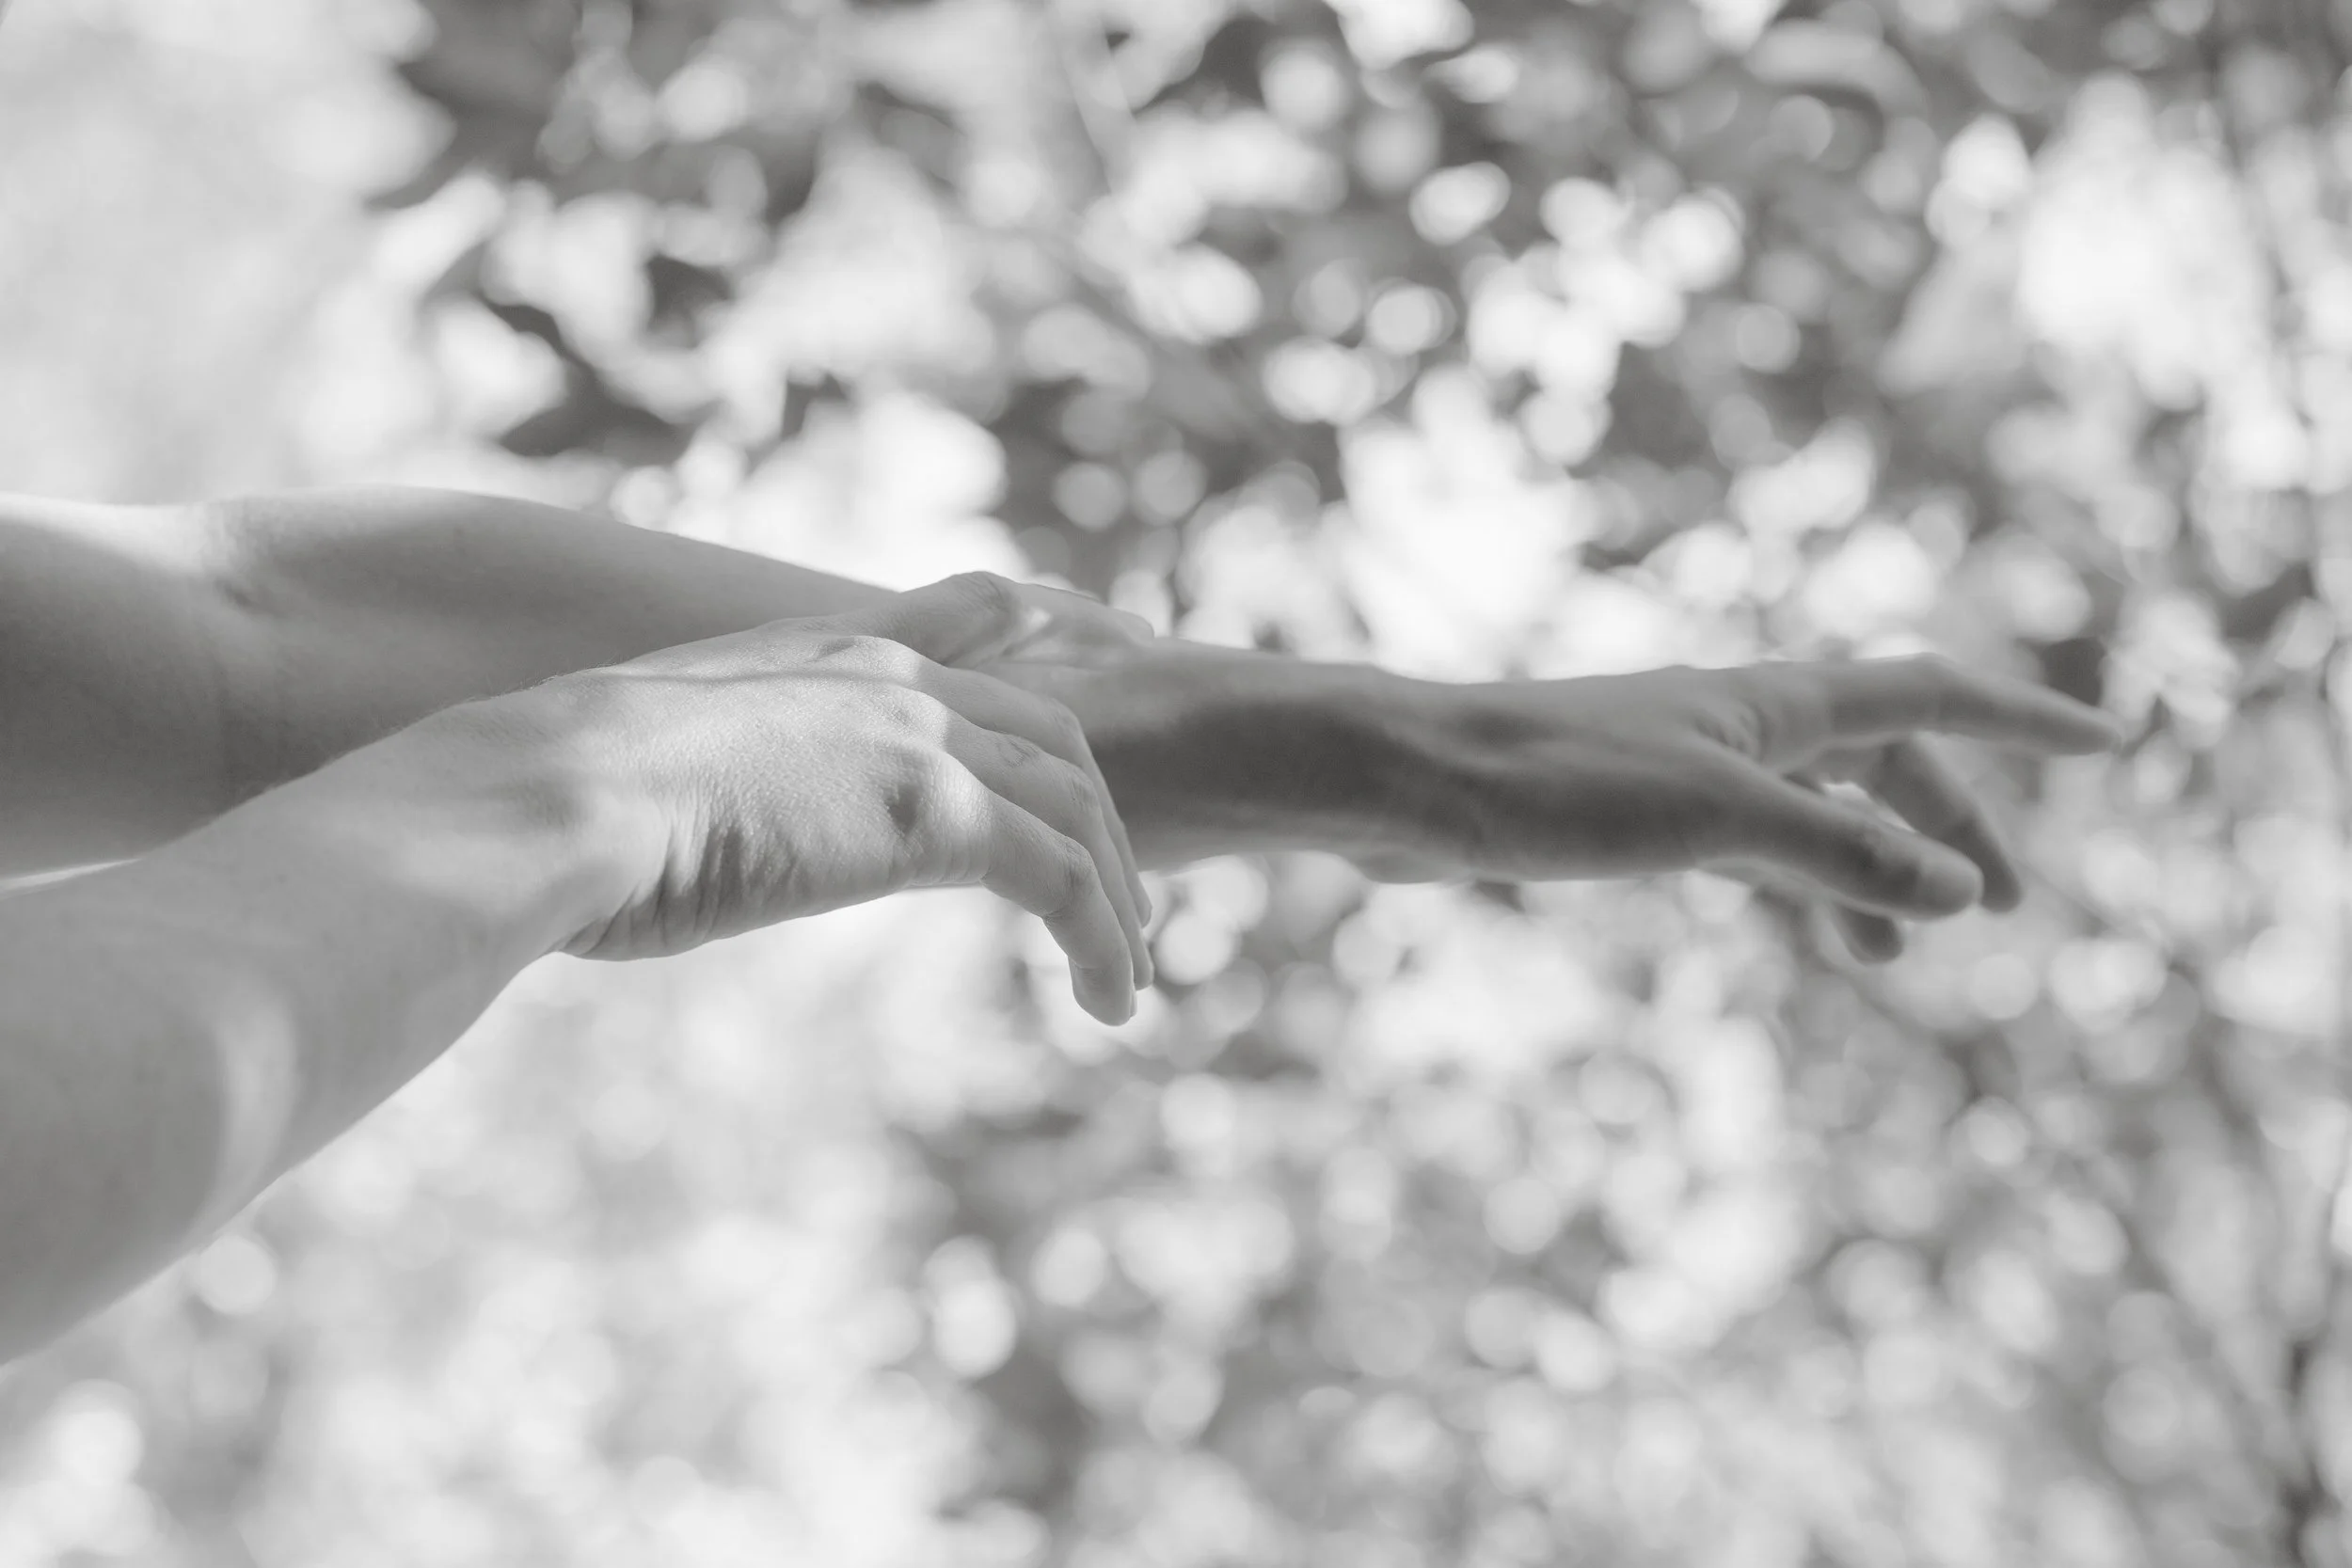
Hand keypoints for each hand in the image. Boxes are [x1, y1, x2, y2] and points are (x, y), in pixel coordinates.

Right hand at [532, 573, 1152, 1021]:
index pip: (969, 610)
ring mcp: (915, 735)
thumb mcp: (638, 766)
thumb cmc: (544, 804)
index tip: (1122, 631)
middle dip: (1100, 816)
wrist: (538, 800)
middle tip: (1127, 895)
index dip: (1055, 620)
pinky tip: (1108, 1004)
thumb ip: (698, 775)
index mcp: (815, 650)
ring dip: (1113, 898)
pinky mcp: (936, 813)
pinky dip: (1099, 941)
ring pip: (1072, 809)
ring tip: (1127, 978)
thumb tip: (663, 831)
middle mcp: (882, 674)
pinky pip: (1060, 879)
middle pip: (1049, 734)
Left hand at [1355, 655, 2122, 960]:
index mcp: (1770, 704)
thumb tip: (1959, 889)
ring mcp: (1677, 765)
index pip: (1928, 698)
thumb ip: (1840, 852)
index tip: (2108, 744)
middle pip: (1875, 760)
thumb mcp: (1719, 822)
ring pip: (1806, 810)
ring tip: (1890, 954)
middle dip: (1942, 823)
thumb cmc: (1551, 784)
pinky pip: (1740, 842)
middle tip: (1997, 908)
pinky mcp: (1622, 811)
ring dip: (1862, 870)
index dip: (2020, 725)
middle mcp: (1732, 722)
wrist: (1405, 784)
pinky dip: (1783, 881)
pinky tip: (1783, 918)